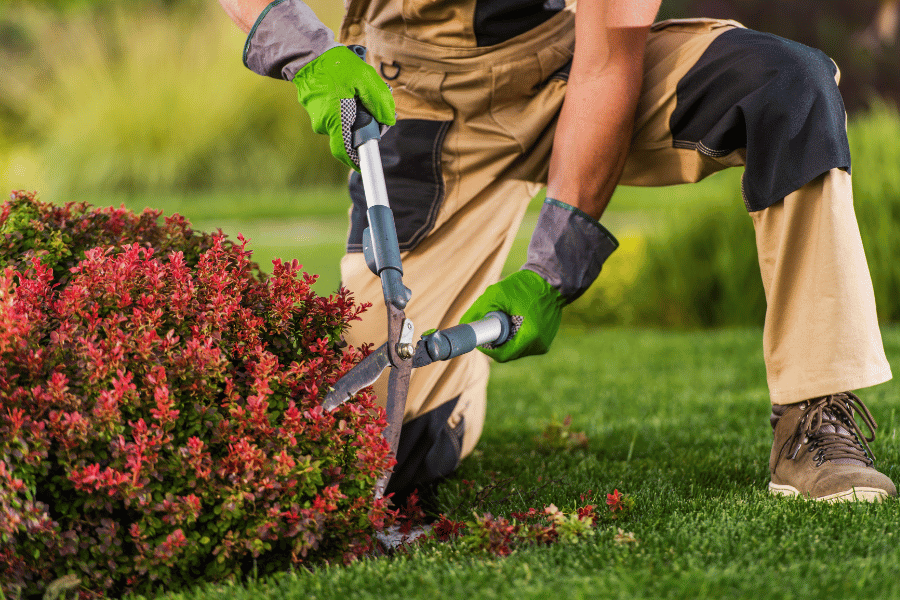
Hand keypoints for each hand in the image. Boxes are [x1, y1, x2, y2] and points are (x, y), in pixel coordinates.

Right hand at [293, 46, 395, 169]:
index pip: (345, 152)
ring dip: (356, 114)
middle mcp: (323, 123)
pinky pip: (336, 115)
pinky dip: (346, 108)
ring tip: (360, 92)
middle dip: (364, 126)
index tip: (367, 164)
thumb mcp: (365, 79)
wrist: (309, 54)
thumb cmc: (336, 65)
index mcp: (335, 119)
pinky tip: (350, 91)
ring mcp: (318, 118)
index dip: (357, 161)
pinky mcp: (316, 110)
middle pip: (349, 136)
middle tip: (373, 109)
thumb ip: (380, 102)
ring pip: (343, 124)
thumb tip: (388, 120)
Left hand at [460, 270, 564, 362]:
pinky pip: (525, 344)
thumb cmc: (525, 286)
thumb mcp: (497, 294)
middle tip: (490, 326)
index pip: (501, 355)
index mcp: (530, 337)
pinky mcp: (546, 340)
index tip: (480, 337)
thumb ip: (478, 310)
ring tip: (507, 318)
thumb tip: (463, 324)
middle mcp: (539, 345)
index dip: (487, 348)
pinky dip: (516, 335)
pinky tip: (517, 320)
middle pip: (508, 353)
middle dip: (496, 342)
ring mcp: (544, 344)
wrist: (552, 280)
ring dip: (506, 339)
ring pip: (516, 350)